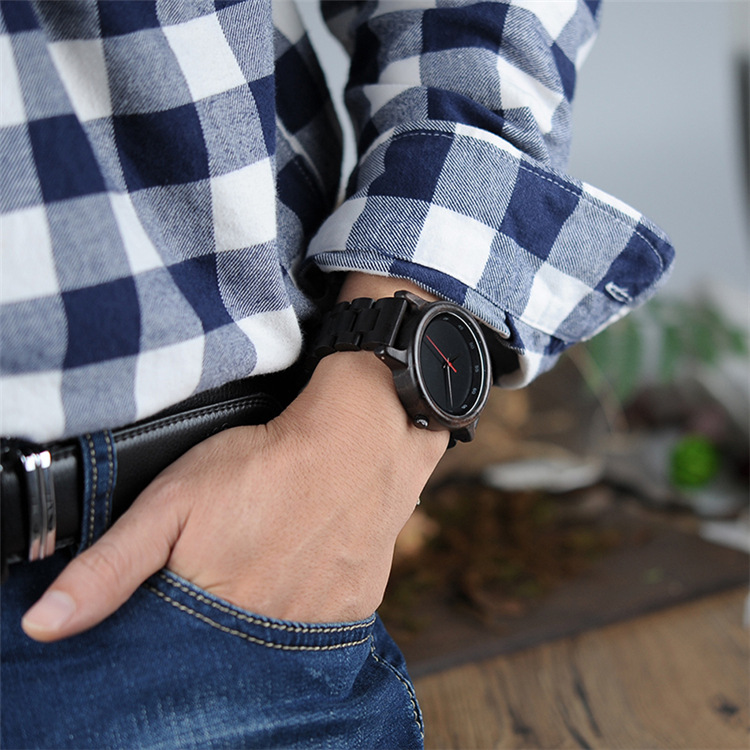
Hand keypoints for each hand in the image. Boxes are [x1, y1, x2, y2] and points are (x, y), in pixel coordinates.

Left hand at [21, 276, 447, 641]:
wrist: (357, 441)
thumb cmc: (263, 464)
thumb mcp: (171, 502)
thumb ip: (110, 566)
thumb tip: (46, 625)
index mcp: (217, 611)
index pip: (178, 650)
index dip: (174, 622)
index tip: (182, 590)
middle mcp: (270, 632)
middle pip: (230, 646)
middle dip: (223, 615)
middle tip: (235, 560)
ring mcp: (320, 623)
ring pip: (278, 638)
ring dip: (267, 608)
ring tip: (270, 557)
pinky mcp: (356, 606)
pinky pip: (322, 623)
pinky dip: (306, 601)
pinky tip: (304, 561)